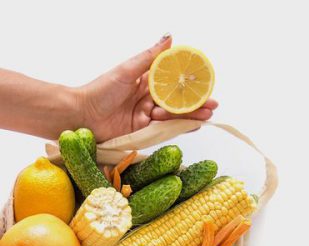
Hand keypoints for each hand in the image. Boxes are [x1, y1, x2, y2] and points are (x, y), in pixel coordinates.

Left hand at [77, 33, 217, 142]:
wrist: (82, 116)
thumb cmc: (100, 90)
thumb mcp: (127, 70)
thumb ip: (150, 57)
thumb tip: (170, 37)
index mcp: (145, 82)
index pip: (172, 83)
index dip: (189, 84)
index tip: (205, 84)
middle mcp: (149, 99)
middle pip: (177, 102)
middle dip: (196, 103)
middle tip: (213, 104)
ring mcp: (147, 116)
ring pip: (174, 116)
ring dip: (191, 116)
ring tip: (207, 115)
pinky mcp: (144, 132)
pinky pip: (164, 130)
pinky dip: (179, 128)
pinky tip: (193, 125)